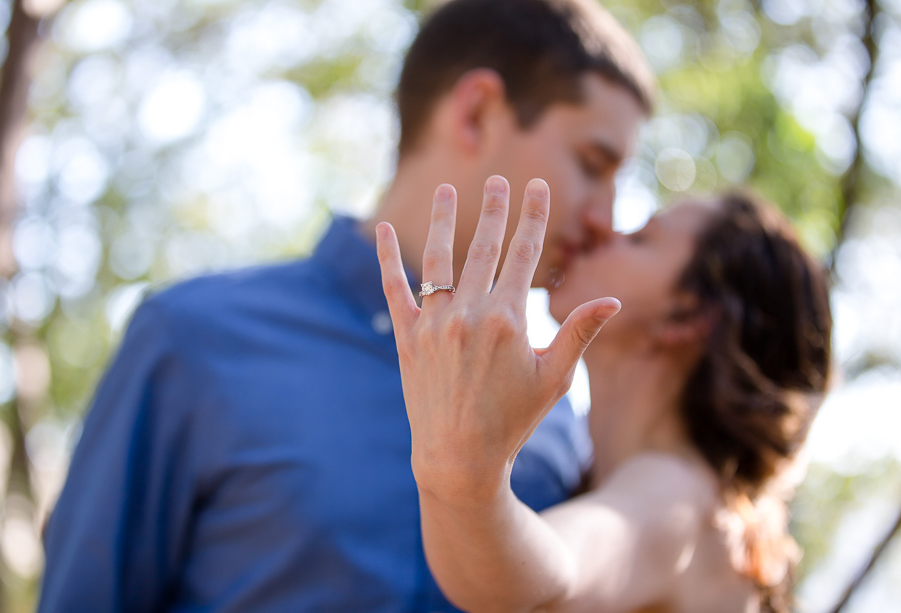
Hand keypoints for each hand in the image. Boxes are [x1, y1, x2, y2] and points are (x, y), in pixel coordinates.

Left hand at [376, 176, 619, 501]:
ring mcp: (434, 324)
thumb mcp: (553, 378)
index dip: (532, 217)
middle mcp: (468, 315)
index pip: (523, 255)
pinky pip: (394, 289)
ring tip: (445, 190)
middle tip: (497, 180)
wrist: (459, 457)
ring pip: (437, 259)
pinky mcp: (407, 338)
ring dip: (441, 221)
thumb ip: (578, 333)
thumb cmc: (513, 420)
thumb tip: (612, 303)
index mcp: (507, 320)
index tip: (535, 186)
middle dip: (493, 210)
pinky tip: (382, 231)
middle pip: (483, 248)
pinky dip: (386, 259)